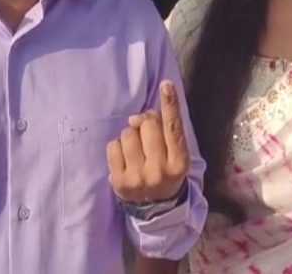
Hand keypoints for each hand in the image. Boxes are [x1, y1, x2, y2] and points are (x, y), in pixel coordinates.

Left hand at [107, 80, 189, 202]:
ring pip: (128, 134)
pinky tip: (125, 156)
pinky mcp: (119, 181)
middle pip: (148, 126)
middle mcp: (159, 170)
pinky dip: (117, 146)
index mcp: (179, 162)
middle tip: (146, 132)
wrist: (155, 208)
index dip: (170, 104)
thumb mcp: (175, 155)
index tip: (166, 84)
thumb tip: (137, 117)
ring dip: (130, 133)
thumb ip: (164, 132)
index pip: (174, 128)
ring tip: (136, 147)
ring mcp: (138, 177)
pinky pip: (113, 146)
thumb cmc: (166, 171)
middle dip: (145, 122)